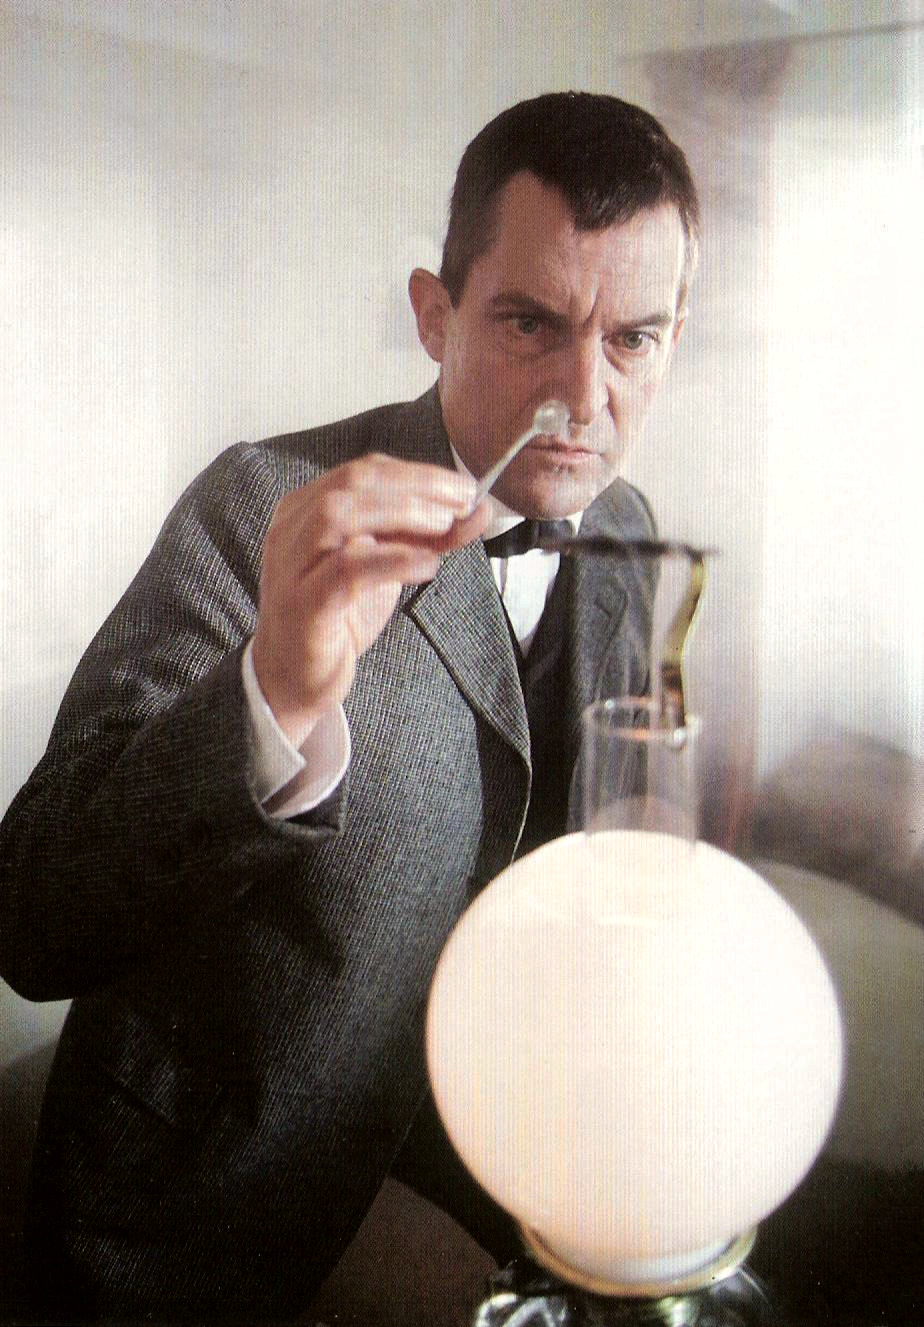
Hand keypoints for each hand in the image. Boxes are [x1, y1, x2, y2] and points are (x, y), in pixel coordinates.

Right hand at [251, 454, 487, 746]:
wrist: (293, 679)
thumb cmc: (339, 619)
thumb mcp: (387, 569)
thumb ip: (426, 538)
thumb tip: (478, 509)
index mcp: (307, 510)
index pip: (363, 471)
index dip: (417, 473)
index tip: (463, 488)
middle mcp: (292, 529)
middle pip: (353, 482)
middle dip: (415, 484)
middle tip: (463, 499)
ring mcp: (292, 566)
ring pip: (339, 515)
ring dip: (401, 513)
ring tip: (445, 526)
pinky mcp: (303, 606)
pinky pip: (345, 571)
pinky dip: (392, 561)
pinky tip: (428, 565)